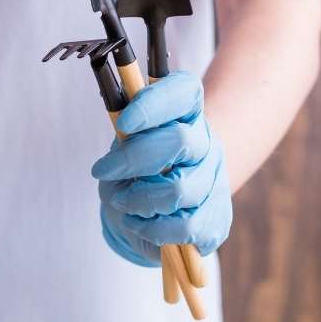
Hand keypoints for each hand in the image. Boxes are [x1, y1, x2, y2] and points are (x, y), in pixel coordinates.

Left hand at [92, 72, 231, 266]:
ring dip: (140, 201)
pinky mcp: (217, 218)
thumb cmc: (131, 177)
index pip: (183, 92)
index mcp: (184, 114)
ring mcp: (216, 180)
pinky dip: (154, 230)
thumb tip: (122, 145)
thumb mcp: (119, 154)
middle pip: (179, 140)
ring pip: (181, 189)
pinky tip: (140, 225)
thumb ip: (123, 145)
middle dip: (134, 158)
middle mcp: (206, 142)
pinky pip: (186, 226)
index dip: (154, 104)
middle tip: (103, 171)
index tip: (123, 123)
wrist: (148, 220)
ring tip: (123, 204)